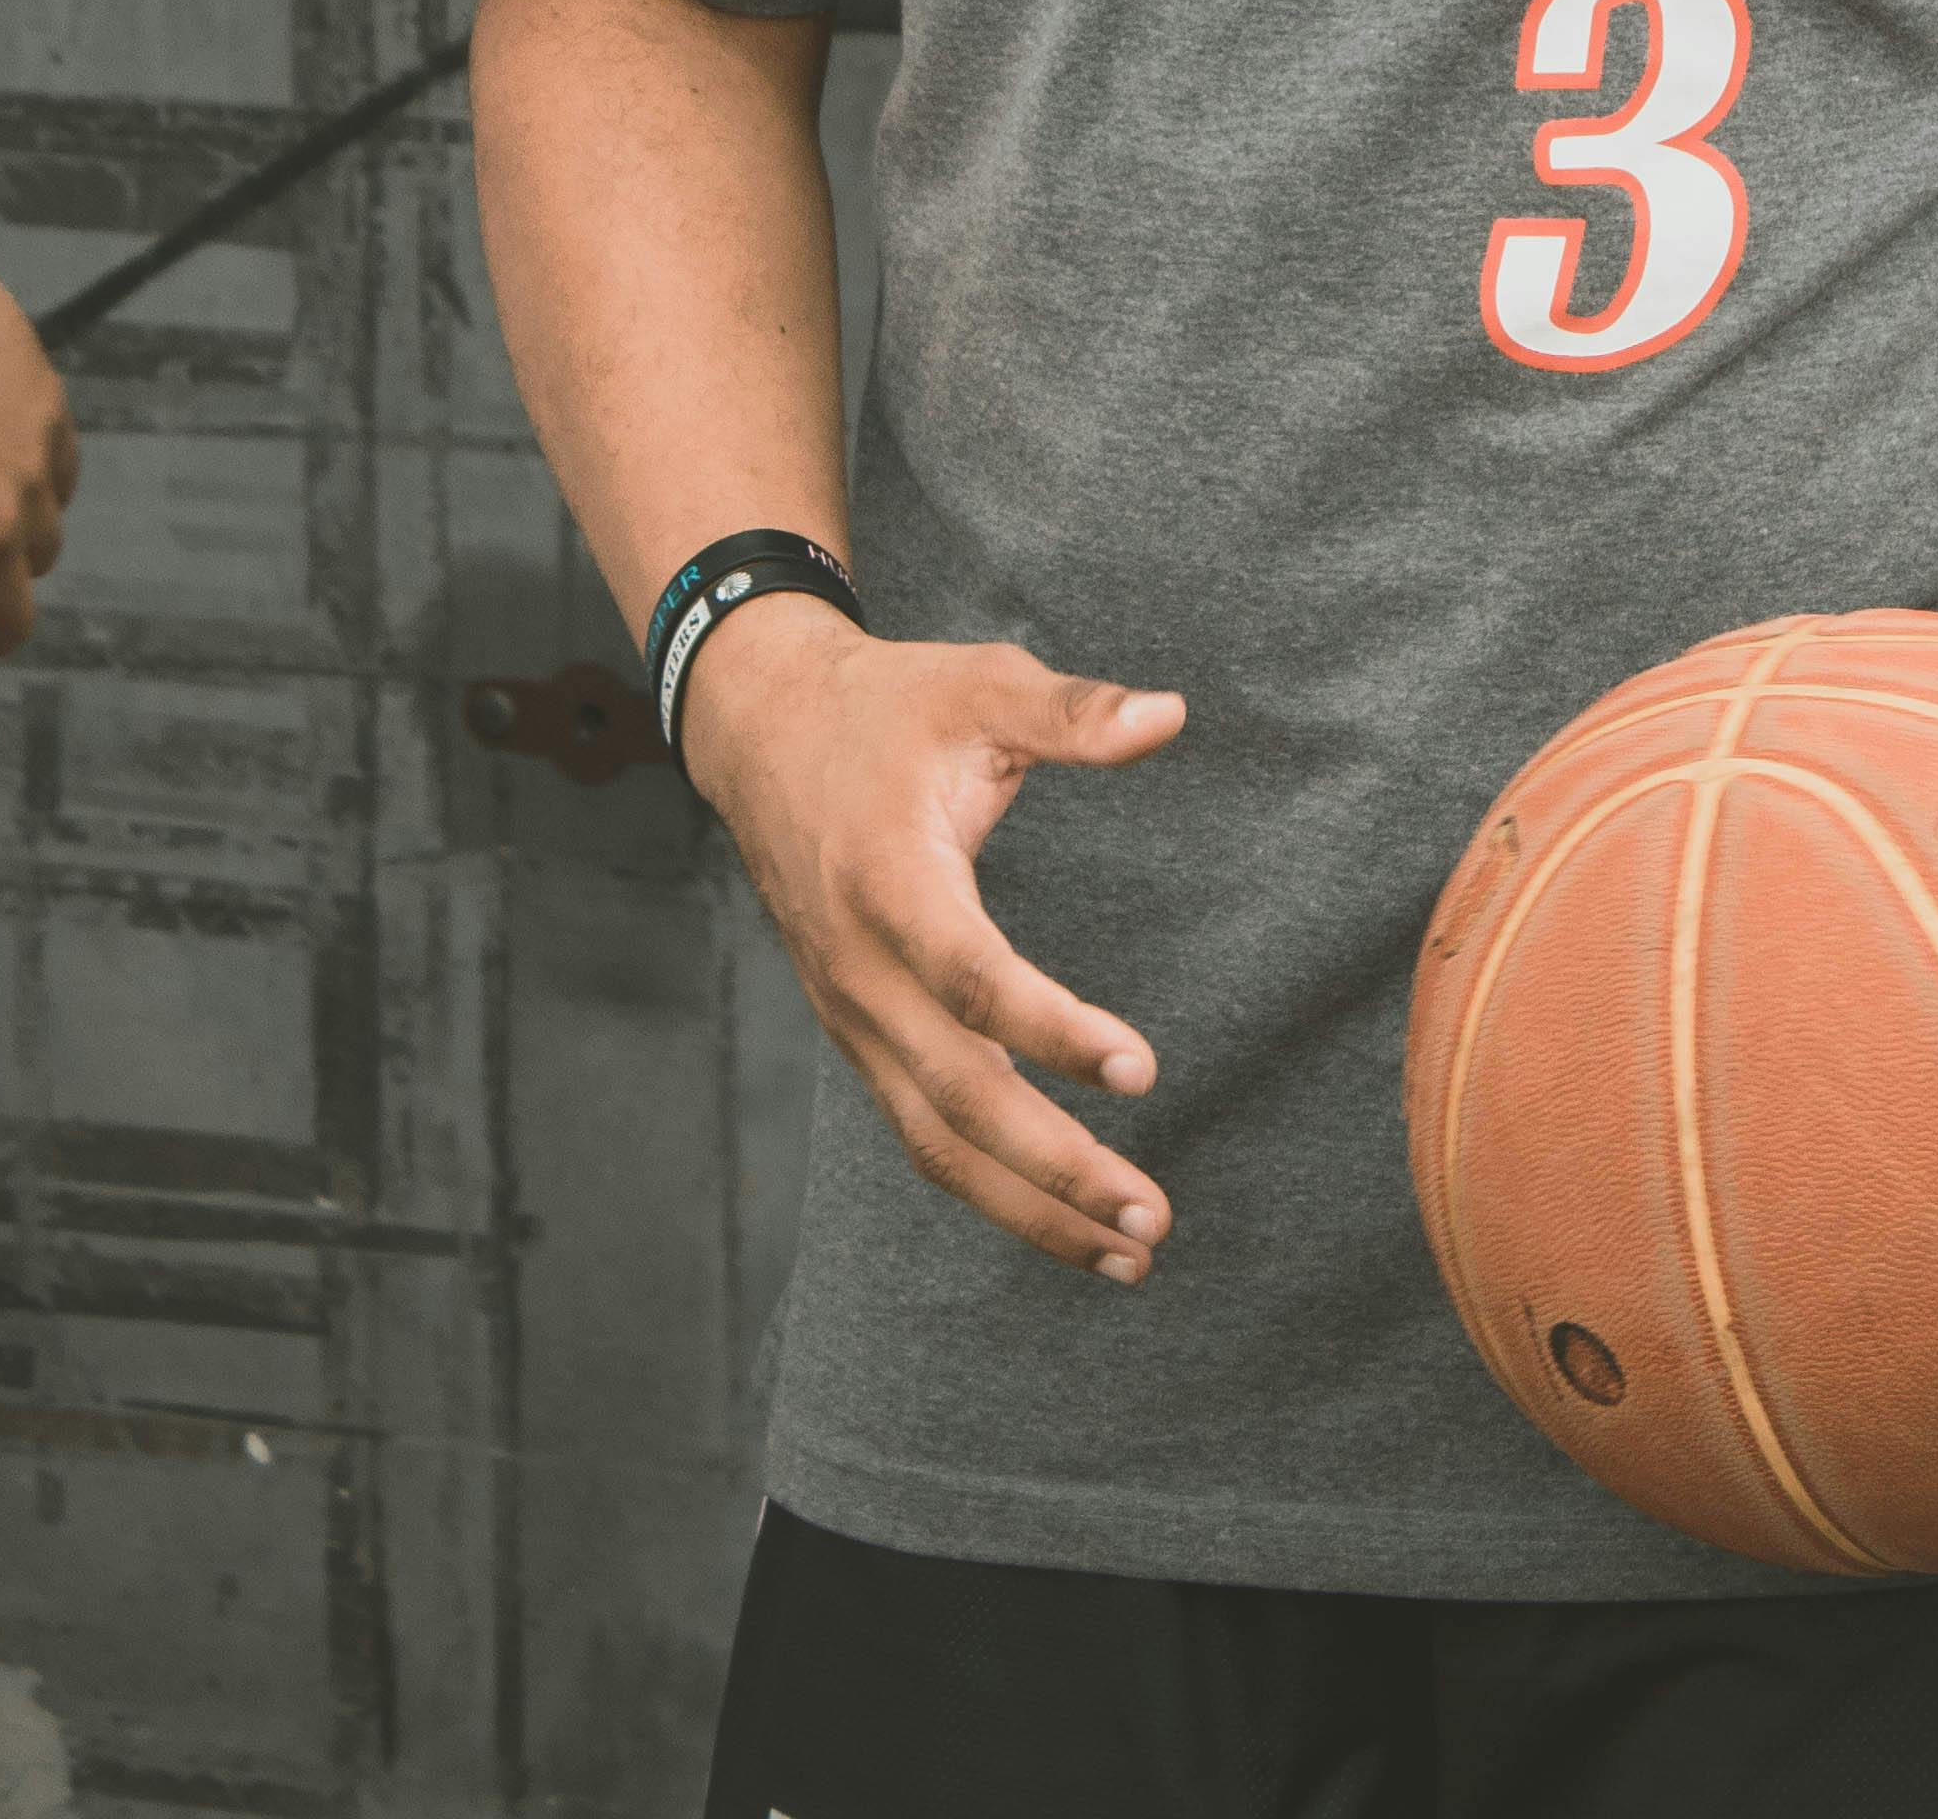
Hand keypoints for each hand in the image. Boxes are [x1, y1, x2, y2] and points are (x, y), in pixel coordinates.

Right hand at [682, 597, 1185, 1281]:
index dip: (1052, 1031)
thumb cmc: (889, 707)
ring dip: (1029, 1208)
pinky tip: (1063, 1218)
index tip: (1142, 1069)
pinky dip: (992, 1187)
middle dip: (1055, 1169)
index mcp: (890, 880)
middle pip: (955, 1098)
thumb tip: (1172, 713)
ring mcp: (853, 1015)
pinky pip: (920, 1132)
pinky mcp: (860, 1035)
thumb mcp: (979, 683)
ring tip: (1128, 1253)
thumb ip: (1071, 712)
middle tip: (1150, 1217)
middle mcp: (861, 969)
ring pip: (934, 1142)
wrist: (765, 734)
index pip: (972, 981)